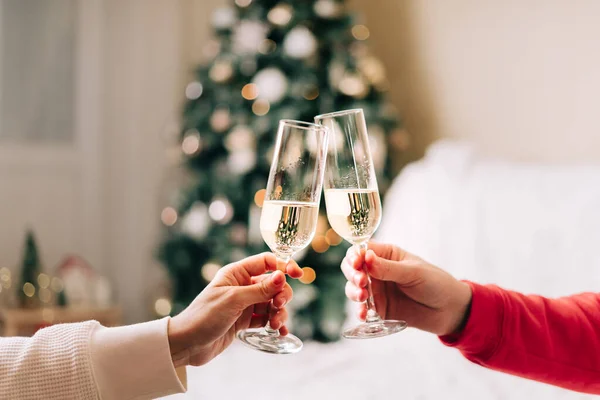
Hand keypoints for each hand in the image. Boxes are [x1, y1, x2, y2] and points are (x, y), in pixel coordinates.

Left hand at [167, 253, 301, 366]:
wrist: (187, 344)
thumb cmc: (204, 316)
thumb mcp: (234, 300)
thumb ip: (260, 290)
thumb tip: (282, 276)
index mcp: (236, 273)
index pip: (266, 262)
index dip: (283, 265)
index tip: (297, 274)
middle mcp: (242, 286)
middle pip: (274, 283)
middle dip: (281, 294)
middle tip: (278, 306)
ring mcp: (244, 303)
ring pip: (272, 302)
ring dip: (279, 312)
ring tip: (276, 325)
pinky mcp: (245, 320)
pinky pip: (267, 318)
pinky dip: (275, 323)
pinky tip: (280, 332)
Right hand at [341, 242, 471, 335]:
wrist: (450, 310)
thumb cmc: (435, 283)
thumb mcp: (413, 272)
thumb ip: (388, 268)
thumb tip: (365, 257)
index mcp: (386, 255)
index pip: (362, 250)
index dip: (354, 255)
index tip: (356, 263)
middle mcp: (378, 271)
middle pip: (352, 269)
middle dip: (352, 274)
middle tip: (361, 282)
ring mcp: (377, 290)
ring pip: (353, 288)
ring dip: (353, 292)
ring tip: (363, 298)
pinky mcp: (379, 309)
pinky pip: (363, 309)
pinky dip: (360, 311)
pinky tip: (363, 315)